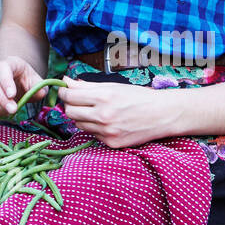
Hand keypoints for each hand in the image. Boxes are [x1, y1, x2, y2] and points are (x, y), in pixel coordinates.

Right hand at [0, 56, 45, 118]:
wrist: (17, 82)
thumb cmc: (26, 81)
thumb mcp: (36, 82)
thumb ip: (40, 87)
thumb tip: (41, 93)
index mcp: (9, 63)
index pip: (3, 69)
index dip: (6, 82)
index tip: (12, 95)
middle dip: (1, 98)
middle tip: (13, 110)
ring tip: (9, 112)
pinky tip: (1, 113)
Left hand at [57, 77, 180, 147]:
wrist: (161, 114)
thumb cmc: (137, 97)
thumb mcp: (112, 86)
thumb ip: (86, 85)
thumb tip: (66, 81)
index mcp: (103, 97)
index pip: (70, 96)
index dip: (64, 92)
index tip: (65, 91)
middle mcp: (104, 116)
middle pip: (70, 112)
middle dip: (70, 105)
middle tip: (77, 101)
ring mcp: (107, 132)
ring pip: (79, 125)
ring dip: (82, 118)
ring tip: (94, 111)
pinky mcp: (111, 143)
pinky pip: (93, 135)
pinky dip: (94, 128)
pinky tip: (106, 122)